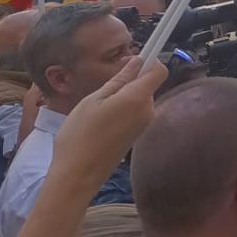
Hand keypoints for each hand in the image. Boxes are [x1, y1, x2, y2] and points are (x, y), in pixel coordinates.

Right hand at [50, 57, 168, 188]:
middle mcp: (148, 110)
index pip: (159, 70)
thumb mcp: (94, 100)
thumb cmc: (80, 134)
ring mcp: (144, 125)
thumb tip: (137, 61)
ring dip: (125, 97)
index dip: (149, 61)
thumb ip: (118, 80)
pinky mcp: (137, 136)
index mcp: (139, 98)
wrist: (78, 175)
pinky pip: (135, 113)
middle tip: (103, 89)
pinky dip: (123, 110)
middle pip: (148, 84)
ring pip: (140, 99)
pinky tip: (102, 122)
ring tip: (98, 109)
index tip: (130, 61)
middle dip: (131, 81)